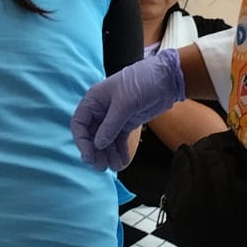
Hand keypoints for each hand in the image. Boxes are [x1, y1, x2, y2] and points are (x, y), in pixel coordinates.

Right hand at [71, 49, 185, 170]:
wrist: (167, 79)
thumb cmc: (142, 82)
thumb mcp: (125, 102)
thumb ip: (110, 124)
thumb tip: (98, 144)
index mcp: (94, 100)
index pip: (79, 124)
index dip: (82, 141)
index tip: (89, 155)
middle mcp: (100, 110)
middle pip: (91, 135)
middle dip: (95, 151)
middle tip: (101, 166)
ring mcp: (114, 118)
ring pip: (105, 141)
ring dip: (107, 155)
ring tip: (114, 167)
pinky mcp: (126, 124)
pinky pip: (118, 141)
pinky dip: (119, 152)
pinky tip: (122, 162)